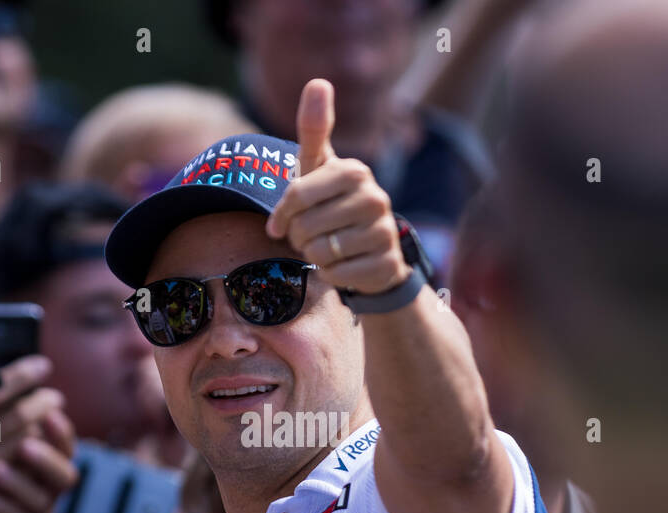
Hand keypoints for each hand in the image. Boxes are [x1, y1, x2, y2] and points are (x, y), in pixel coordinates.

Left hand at [0, 355, 77, 512]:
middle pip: (66, 476)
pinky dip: (2, 509)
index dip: (61, 430)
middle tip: (24, 446)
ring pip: (43, 502)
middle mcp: (45, 488)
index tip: (52, 410)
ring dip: (20, 484)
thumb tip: (36, 364)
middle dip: (46, 460)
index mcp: (41, 461)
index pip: (64, 445)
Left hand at [266, 79, 410, 295]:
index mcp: (356, 171)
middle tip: (311, 235)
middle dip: (299, 237)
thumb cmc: (332, 203)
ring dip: (314, 256)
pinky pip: (337, 275)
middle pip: (306, 226)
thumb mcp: (319, 167)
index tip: (281, 221)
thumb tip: (318, 81)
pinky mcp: (386, 265)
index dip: (281, 214)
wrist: (370, 251)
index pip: (295, 195)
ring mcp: (384, 232)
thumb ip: (314, 127)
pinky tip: (342, 265)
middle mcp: (376, 198)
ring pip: (321, 252)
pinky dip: (331, 274)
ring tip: (327, 247)